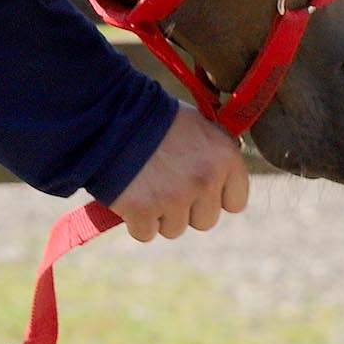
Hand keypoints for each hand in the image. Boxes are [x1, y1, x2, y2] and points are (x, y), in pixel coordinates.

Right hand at [105, 105, 249, 240]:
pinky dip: (134, 220)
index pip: (234, 202)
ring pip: (174, 228)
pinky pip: (145, 233)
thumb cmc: (153, 116)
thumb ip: (213, 156)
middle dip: (185, 207)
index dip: (212, 195)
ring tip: (142, 184)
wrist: (108, 111)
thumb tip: (223, 179)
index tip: (194, 185)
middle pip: (205, 220)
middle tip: (162, 182)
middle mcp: (205, 180)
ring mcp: (175, 197)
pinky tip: (127, 195)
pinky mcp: (143, 210)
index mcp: (225, 157)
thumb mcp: (196, 126)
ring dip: (158, 214)